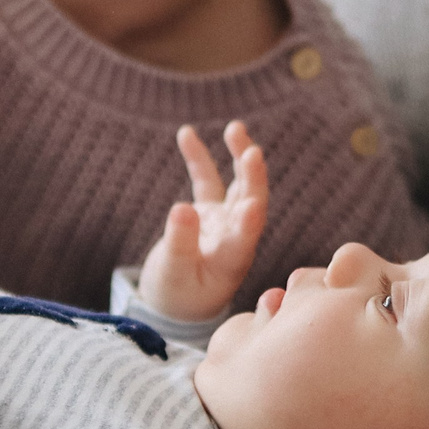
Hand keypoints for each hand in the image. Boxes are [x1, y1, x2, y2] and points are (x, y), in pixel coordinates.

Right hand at [138, 121, 269, 320]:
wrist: (178, 301)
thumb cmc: (178, 293)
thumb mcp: (174, 273)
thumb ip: (180, 243)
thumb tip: (180, 206)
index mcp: (233, 258)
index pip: (246, 236)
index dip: (250, 220)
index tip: (251, 204)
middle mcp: (236, 236)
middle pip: (252, 201)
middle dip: (254, 176)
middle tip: (252, 151)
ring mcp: (224, 221)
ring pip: (237, 185)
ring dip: (238, 156)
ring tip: (235, 127)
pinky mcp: (209, 213)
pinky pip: (206, 181)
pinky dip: (199, 159)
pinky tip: (186, 133)